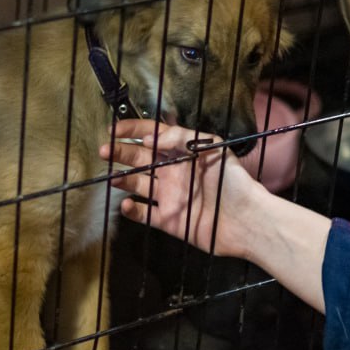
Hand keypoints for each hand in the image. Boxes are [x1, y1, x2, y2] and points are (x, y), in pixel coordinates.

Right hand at [100, 120, 267, 260]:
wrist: (245, 219)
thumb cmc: (231, 180)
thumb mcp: (211, 148)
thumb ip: (180, 139)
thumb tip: (149, 138)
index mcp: (183, 153)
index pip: (153, 136)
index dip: (132, 130)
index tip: (113, 129)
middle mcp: (173, 172)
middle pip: (140, 158)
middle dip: (121, 152)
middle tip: (104, 150)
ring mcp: (170, 196)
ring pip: (138, 184)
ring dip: (123, 179)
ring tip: (112, 175)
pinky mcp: (169, 220)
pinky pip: (145, 214)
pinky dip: (132, 210)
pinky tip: (126, 204)